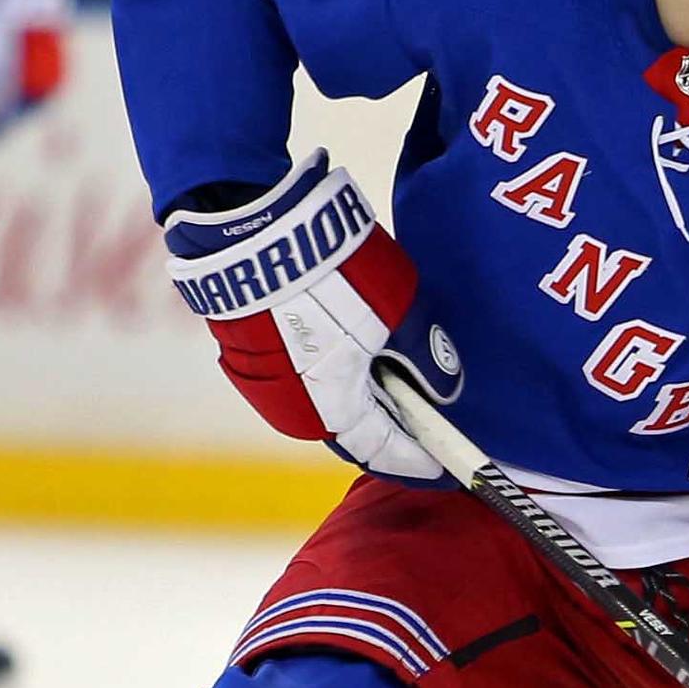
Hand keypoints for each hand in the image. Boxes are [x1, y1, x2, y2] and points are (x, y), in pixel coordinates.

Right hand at [160, 149, 448, 479]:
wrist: (250, 223)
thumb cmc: (330, 272)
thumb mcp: (398, 310)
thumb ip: (425, 357)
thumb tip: (444, 388)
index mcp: (330, 411)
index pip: (384, 451)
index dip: (418, 459)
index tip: (444, 465)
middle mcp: (289, 409)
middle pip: (353, 428)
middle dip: (389, 426)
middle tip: (423, 419)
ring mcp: (260, 379)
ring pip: (324, 399)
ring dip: (361, 393)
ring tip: (394, 381)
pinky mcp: (245, 348)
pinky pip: (300, 373)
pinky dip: (333, 369)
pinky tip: (354, 350)